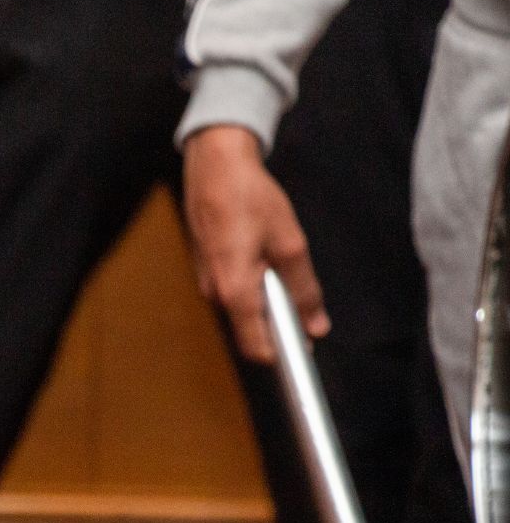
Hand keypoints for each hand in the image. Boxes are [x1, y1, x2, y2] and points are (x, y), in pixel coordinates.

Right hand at [182, 123, 329, 361]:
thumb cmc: (248, 198)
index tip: (307, 357)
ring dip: (268, 296)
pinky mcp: (207, 267)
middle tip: (303, 293)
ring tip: (279, 257)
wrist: (214, 165)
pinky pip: (235, 288)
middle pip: (253, 328)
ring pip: (245, 306)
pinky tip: (262, 251)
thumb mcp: (290, 243)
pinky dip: (254, 281)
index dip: (285, 357)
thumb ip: (304, 289)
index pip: (258, 348)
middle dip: (281, 319)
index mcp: (234, 291)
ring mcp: (207, 280)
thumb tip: (315, 323)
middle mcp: (214, 292)